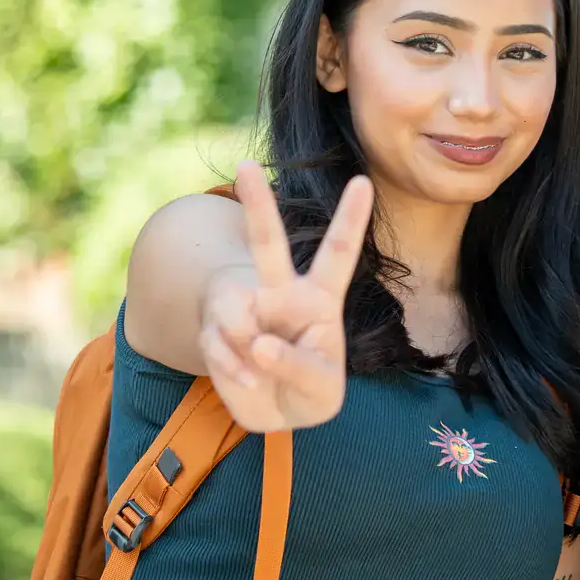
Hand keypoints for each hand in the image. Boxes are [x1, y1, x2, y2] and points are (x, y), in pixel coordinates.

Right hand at [201, 161, 373, 432]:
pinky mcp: (216, 330)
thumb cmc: (311, 391)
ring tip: (259, 371)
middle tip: (245, 166)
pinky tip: (247, 380)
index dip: (350, 219)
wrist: (275, 412)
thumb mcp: (321, 389)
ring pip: (232, 308)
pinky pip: (217, 345)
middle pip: (267, 244)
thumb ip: (297, 366)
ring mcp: (245, 309)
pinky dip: (232, 370)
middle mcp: (281, 293)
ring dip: (243, 346)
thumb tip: (257, 343)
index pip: (338, 254)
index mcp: (320, 298)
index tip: (363, 181)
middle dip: (257, 205)